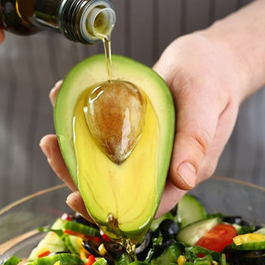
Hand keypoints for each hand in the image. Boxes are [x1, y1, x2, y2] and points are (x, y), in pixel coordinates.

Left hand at [39, 32, 248, 216]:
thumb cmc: (214, 76)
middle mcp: (161, 166)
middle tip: (51, 147)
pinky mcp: (134, 132)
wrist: (214, 57)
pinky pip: (104, 137)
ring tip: (51, 133)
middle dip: (79, 176)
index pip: (143, 204)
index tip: (75, 196)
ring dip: (74, 152)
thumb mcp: (204, 102)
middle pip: (116, 187)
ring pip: (105, 165)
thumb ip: (195, 139)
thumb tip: (184, 180)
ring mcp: (145, 150)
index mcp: (183, 171)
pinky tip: (64, 101)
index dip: (109, 207)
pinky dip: (82, 125)